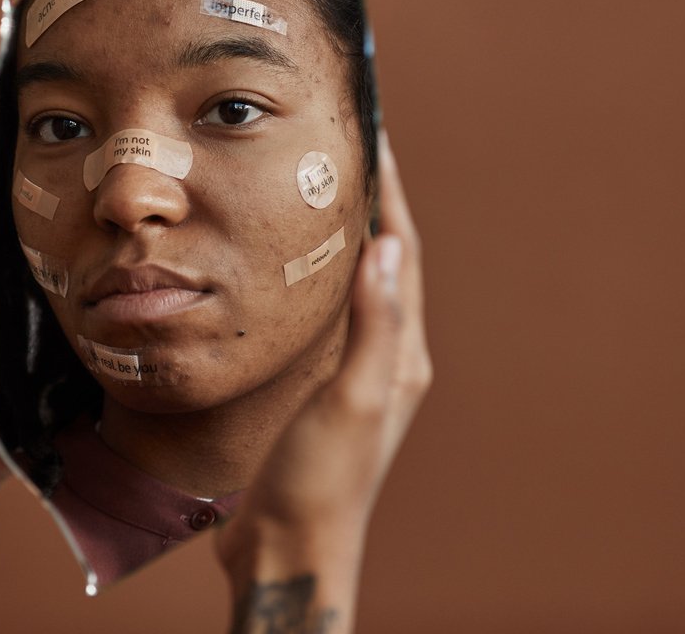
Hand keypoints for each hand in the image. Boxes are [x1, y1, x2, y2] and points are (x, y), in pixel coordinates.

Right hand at [217, 131, 430, 631]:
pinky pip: (321, 314)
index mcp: (403, 354)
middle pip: (382, 261)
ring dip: (339, 237)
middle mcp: (386, 359)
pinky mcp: (320, 390)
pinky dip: (310, 278)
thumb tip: (390, 246)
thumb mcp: (352, 397)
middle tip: (340, 150)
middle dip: (367, 203)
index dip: (389, 192)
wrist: (289, 548)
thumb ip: (375, 324)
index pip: (402, 253)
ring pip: (350, 285)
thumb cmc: (323, 480)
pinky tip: (281, 270)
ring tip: (311, 192)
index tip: (373, 136)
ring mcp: (354, 374)